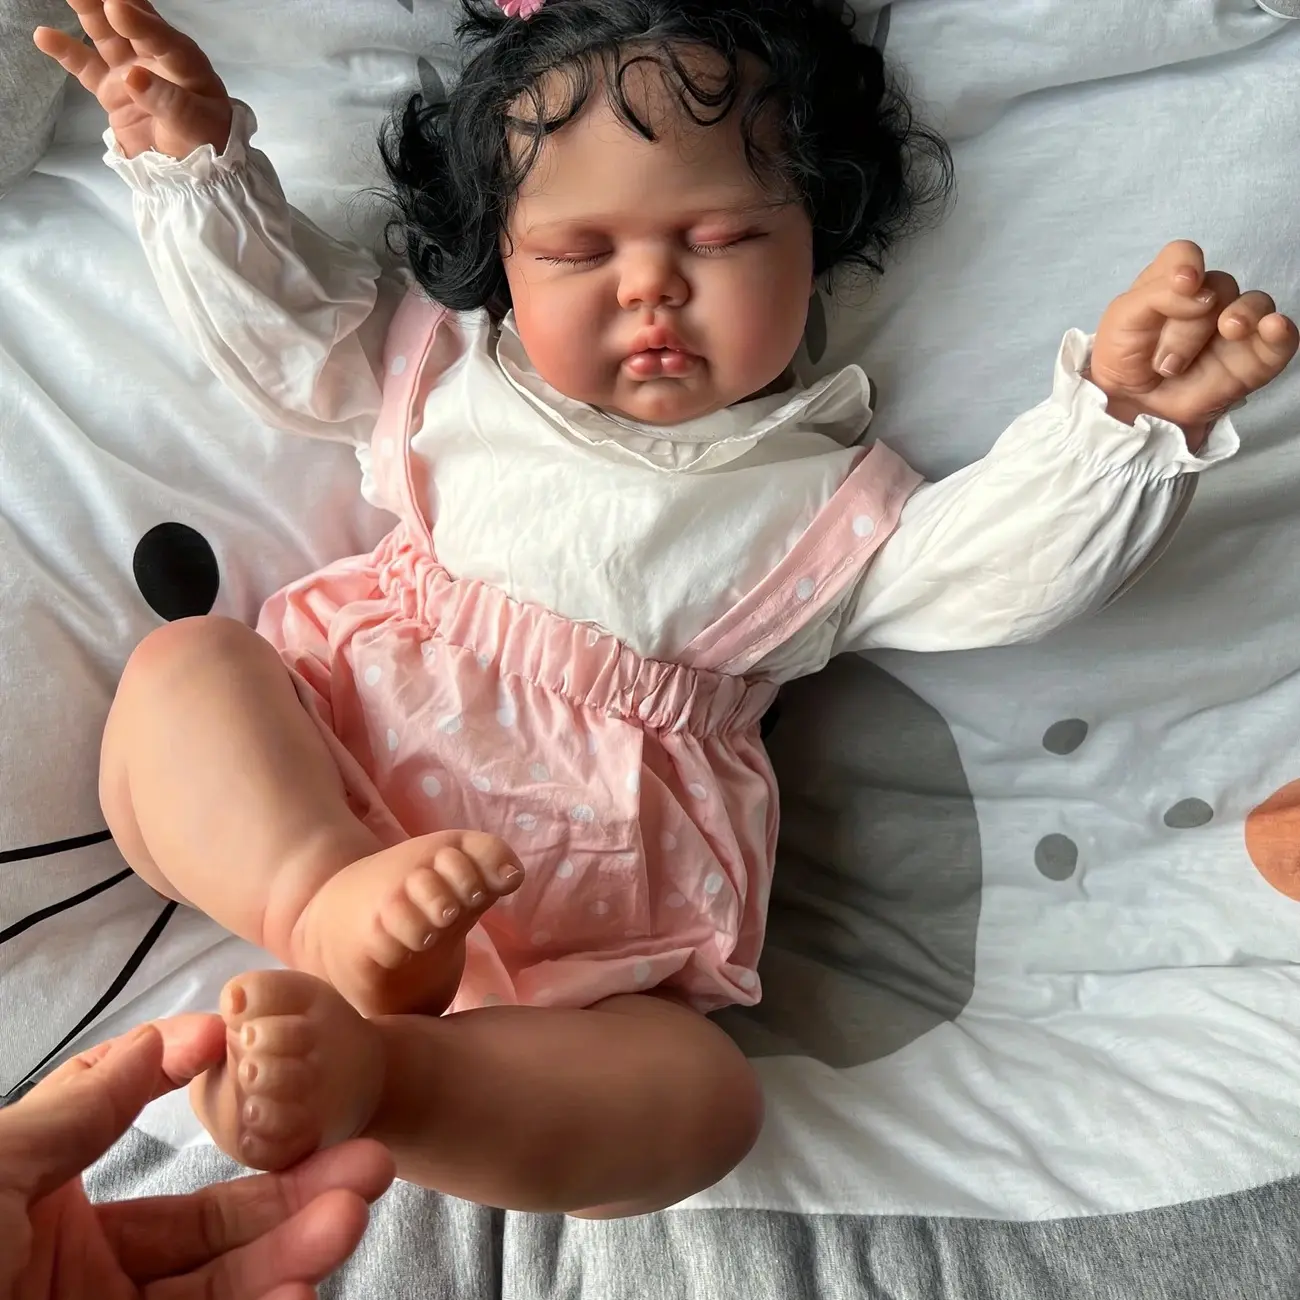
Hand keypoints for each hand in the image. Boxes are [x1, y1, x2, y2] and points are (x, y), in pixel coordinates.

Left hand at [0, 1017, 394, 1298]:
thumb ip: (86, 1103)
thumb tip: (182, 1030)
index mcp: (45, 1210)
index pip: (153, 1158)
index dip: (227, 1134)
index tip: (276, 1077)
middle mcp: (87, 1277)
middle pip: (213, 1234)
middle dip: (294, 1196)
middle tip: (368, 1164)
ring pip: (222, 1295)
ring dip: (294, 1253)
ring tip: (352, 1214)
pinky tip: (299, 1292)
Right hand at [34, 0, 231, 159]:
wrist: (193, 174)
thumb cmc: (207, 144)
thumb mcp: (198, 125)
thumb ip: (168, 101)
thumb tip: (132, 77)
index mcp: (184, 63)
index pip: (161, 38)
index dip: (139, 22)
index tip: (115, 7)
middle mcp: (155, 59)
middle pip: (129, 23)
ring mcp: (130, 72)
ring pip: (106, 35)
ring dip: (87, 12)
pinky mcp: (112, 90)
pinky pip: (87, 68)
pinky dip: (67, 52)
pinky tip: (44, 36)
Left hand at [1088, 240, 1297, 449]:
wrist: (1133, 412)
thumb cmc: (1126, 360)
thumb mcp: (1122, 319)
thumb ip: (1156, 294)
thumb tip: (1200, 290)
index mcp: (1171, 286)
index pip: (1186, 255)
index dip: (1187, 264)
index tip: (1183, 283)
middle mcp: (1206, 302)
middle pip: (1217, 286)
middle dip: (1187, 325)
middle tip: (1164, 363)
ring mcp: (1233, 329)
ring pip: (1253, 303)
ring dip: (1238, 318)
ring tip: (1226, 335)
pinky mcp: (1253, 359)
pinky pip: (1281, 339)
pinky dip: (1281, 331)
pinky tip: (1274, 328)